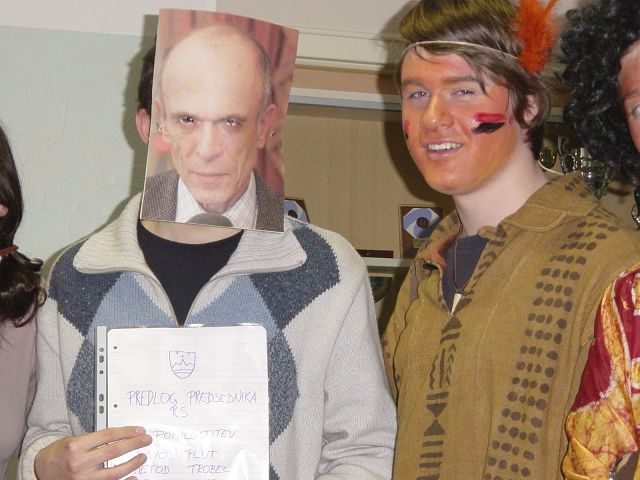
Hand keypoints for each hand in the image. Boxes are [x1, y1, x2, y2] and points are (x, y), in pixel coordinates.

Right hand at [34, 426, 151, 479]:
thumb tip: (122, 437)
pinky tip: (134, 476)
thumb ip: (95, 439)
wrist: (42, 470)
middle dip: (134, 444)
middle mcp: (80, 463)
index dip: (127, 432)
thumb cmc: (59, 454)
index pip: (108, 435)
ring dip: (133, 463)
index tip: (139, 430)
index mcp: (76, 446)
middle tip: (146, 440)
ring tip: (142, 456)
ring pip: (115, 472)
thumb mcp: (74, 440)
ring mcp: (84, 479)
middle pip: (114, 451)